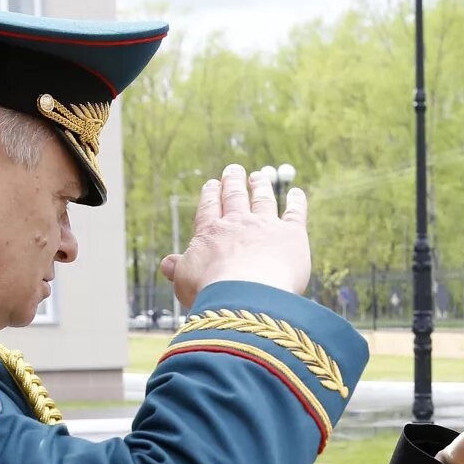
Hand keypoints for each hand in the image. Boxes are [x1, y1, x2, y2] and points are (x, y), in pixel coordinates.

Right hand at [159, 164, 310, 307]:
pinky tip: (297, 193)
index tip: (212, 184)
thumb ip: (179, 269)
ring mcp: (265, 226)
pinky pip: (295, 212)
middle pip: (235, 197)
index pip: (209, 209)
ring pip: (263, 199)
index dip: (211, 195)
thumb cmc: (211, 293)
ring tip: (259, 176)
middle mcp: (237, 224)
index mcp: (210, 234)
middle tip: (233, 169)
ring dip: (260, 186)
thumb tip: (166, 264)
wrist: (245, 294)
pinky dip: (297, 201)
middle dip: (233, 182)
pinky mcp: (291, 234)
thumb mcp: (185, 282)